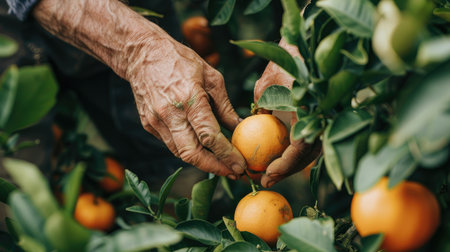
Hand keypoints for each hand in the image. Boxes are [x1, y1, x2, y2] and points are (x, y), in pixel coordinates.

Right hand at [33, 0, 245, 177]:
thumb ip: (225, 106)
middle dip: (214, 167)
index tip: (240, 165)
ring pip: (180, 153)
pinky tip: (201, 149)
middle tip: (232, 172)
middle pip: (192, 153)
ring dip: (202, 162)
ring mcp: (156, 121)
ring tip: (220, 165)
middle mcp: (170, 113)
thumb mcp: (211, 77)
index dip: (226, 154)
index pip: (209, 135)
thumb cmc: (180, 60)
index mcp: (189, 98)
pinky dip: (188, 149)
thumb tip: (239, 127)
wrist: (142, 54)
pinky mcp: (148, 125)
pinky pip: (171, 144)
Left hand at [254, 39, 320, 187]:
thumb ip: (261, 108)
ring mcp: (328, 118)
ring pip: (312, 151)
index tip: (266, 174)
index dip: (284, 165)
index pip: (301, 146)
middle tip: (265, 180)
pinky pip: (313, 140)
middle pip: (308, 155)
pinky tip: (281, 158)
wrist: (308, 44)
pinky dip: (298, 153)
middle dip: (287, 171)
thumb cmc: (285, 61)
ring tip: (271, 173)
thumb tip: (254, 128)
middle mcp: (324, 117)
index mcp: (310, 109)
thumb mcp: (266, 85)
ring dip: (292, 165)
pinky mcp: (326, 118)